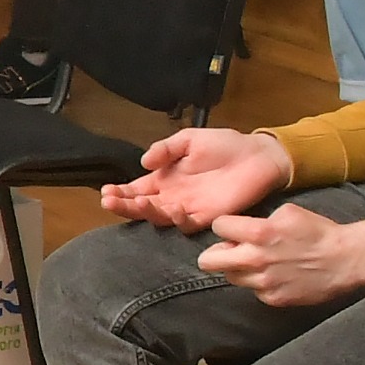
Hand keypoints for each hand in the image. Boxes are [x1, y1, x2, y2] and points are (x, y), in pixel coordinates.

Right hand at [99, 126, 291, 229]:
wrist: (257, 156)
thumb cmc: (224, 145)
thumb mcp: (189, 140)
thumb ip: (165, 149)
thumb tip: (144, 162)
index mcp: (165, 178)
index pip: (137, 189)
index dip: (120, 192)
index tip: (106, 192)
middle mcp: (173, 196)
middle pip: (142, 207)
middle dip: (124, 205)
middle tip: (110, 201)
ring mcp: (189, 208)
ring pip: (160, 217)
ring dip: (146, 212)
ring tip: (137, 202)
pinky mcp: (208, 217)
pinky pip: (187, 224)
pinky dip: (177, 219)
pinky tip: (172, 207)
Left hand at [196, 202, 364, 306]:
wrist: (345, 260)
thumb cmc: (318, 231)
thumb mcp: (287, 212)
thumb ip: (258, 220)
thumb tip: (240, 229)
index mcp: (257, 233)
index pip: (217, 227)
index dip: (225, 226)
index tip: (234, 228)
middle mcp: (254, 260)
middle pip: (207, 262)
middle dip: (215, 253)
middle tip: (231, 250)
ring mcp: (262, 283)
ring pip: (230, 277)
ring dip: (238, 268)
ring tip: (257, 262)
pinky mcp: (273, 299)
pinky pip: (253, 290)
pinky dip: (259, 283)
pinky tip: (275, 275)